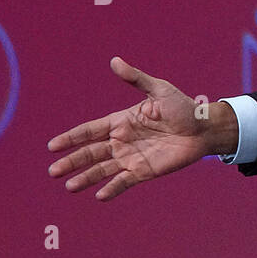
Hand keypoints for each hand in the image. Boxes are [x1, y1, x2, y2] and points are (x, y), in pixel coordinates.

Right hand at [47, 57, 225, 200]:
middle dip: (72, 161)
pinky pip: (124, 181)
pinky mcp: (144, 171)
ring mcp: (131, 157)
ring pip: (103, 169)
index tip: (52, 146)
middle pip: (90, 153)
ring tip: (69, 187)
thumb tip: (115, 61)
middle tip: (53, 171)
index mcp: (120, 121)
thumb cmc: (182, 108)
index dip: (71, 138)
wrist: (204, 129)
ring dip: (86, 178)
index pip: (89, 131)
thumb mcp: (159, 90)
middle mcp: (121, 141)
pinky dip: (112, 189)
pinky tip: (99, 196)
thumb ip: (136, 79)